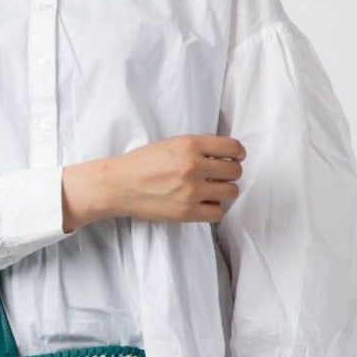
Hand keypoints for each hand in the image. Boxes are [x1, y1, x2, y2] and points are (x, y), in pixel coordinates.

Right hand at [61, 133, 244, 231]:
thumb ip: (198, 148)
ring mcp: (191, 191)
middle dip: (230, 174)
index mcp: (191, 145)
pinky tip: (205, 205)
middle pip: (234, 171)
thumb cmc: (142, 163)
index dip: (238, 154)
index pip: (232, 148)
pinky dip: (215, 209)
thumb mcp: (172, 143)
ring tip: (212, 192)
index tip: (235, 158)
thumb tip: (225, 157)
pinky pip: (218, 213)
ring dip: (225, 192)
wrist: (119, 185)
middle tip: (218, 177)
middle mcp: (193, 166)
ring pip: (230, 192)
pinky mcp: (186, 212)